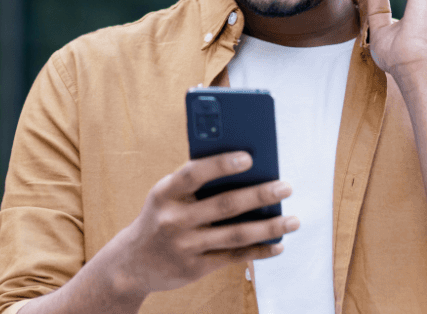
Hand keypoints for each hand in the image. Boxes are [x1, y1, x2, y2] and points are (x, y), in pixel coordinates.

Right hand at [106, 151, 298, 297]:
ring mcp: (185, 246)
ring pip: (235, 234)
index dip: (221, 164)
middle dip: (259, 195)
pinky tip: (278, 244)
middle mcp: (173, 220)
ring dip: (269, 227)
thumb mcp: (165, 196)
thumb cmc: (160, 217)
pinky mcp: (195, 268)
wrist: (132, 263)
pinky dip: (259, 251)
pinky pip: (234, 257)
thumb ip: (195, 183)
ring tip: (293, 220)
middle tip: (285, 187)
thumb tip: (247, 170)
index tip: (249, 157)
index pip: (194, 174)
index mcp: (164, 193)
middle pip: (224, 205)